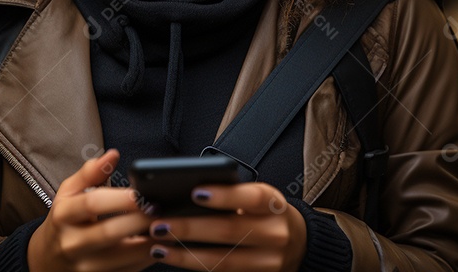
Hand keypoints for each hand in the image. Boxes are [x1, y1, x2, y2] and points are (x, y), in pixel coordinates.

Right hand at [27, 148, 155, 271]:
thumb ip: (90, 172)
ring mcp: (85, 267)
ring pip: (123, 257)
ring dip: (149, 241)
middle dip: (139, 220)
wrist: (48, 259)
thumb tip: (113, 154)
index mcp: (63, 215)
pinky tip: (161, 242)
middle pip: (109, 232)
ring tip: (169, 224)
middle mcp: (72, 243)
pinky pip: (128, 270)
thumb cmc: (65, 220)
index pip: (91, 204)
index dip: (119, 198)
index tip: (143, 191)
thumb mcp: (69, 192)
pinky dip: (147, 256)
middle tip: (163, 208)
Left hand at [144, 182, 307, 271]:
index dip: (225, 195)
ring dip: (185, 253)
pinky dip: (192, 265)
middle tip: (160, 222)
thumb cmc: (267, 214)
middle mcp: (275, 233)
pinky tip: (173, 256)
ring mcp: (268, 261)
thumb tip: (187, 192)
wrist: (299, 244)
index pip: (253, 197)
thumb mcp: (259, 198)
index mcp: (274, 205)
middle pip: (230, 231)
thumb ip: (233, 194)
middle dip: (191, 227)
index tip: (195, 192)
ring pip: (222, 259)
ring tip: (158, 243)